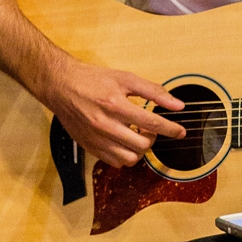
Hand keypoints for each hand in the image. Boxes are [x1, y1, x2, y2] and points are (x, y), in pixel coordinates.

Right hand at [41, 58, 186, 168]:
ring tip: (137, 136)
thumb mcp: (125, 78)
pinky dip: (125, 156)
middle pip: (143, 144)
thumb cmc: (92, 80)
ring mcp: (97, 139)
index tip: (180, 132)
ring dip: (140, 149)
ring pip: (130, 158)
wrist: (61, 86)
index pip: (153, 123)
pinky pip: (115, 163)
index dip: (171, 129)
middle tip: (149, 127)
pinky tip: (124, 142)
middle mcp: (106, 125)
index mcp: (116, 105)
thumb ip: (153, 91)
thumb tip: (177, 105)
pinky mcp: (90, 147)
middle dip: (153, 138)